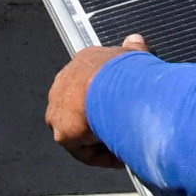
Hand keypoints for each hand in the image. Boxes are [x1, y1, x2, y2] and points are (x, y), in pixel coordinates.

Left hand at [46, 36, 145, 166]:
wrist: (110, 85)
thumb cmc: (122, 70)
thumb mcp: (131, 55)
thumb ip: (133, 49)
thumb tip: (136, 39)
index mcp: (79, 66)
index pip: (89, 85)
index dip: (108, 100)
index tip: (123, 109)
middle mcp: (63, 87)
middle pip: (83, 110)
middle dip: (103, 121)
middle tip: (125, 130)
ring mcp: (59, 110)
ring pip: (83, 132)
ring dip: (103, 138)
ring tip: (125, 145)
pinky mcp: (62, 132)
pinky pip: (84, 150)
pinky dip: (102, 155)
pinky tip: (120, 156)